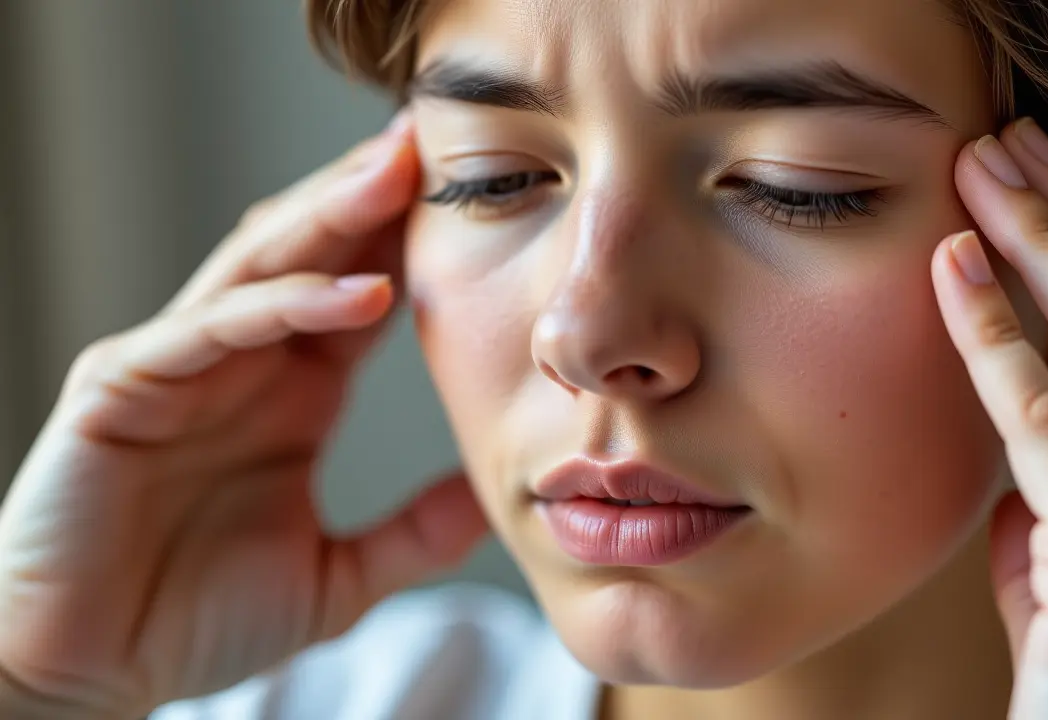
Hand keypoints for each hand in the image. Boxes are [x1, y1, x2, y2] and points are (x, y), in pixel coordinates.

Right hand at [0, 112, 488, 717]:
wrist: (89, 675)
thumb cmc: (196, 619)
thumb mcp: (339, 576)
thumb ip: (416, 534)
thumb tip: (496, 497)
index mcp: (294, 392)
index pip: (362, 293)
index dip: (413, 246)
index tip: (481, 204)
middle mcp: (241, 364)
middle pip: (314, 256)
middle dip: (371, 198)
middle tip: (435, 144)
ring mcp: (179, 368)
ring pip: (260, 269)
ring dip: (329, 219)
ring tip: (396, 175)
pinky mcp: (123, 388)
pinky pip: (209, 329)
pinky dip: (281, 305)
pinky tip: (356, 295)